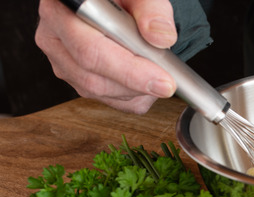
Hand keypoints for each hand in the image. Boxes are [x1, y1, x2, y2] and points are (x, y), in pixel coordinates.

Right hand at [35, 0, 177, 113]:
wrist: (115, 3)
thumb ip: (151, 9)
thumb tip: (161, 37)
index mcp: (62, 10)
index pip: (90, 50)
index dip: (129, 70)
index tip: (163, 80)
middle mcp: (55, 38)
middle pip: (93, 78)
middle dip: (137, 85)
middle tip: (168, 83)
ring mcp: (63, 63)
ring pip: (101, 93)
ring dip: (137, 90)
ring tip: (156, 70)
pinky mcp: (77, 80)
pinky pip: (110, 102)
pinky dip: (136, 97)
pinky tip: (146, 79)